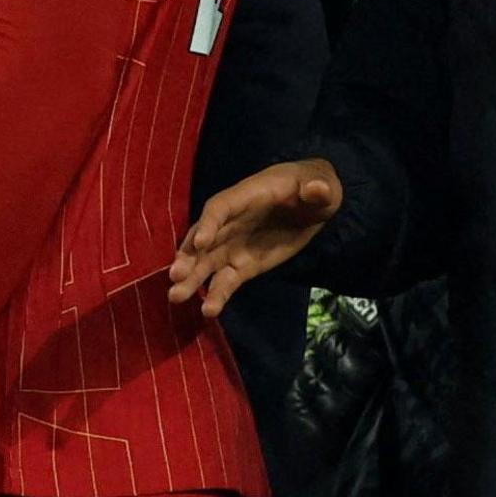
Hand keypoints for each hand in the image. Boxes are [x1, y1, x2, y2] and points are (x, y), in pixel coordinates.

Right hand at [169, 158, 344, 317]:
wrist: (311, 203)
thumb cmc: (312, 187)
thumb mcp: (320, 185)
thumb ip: (317, 190)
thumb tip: (316, 190)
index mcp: (245, 197)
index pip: (219, 209)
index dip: (209, 225)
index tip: (200, 244)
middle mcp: (231, 222)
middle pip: (203, 239)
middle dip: (188, 256)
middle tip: (175, 276)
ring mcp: (234, 246)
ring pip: (207, 262)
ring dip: (192, 279)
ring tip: (176, 297)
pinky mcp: (244, 265)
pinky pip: (226, 280)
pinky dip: (217, 294)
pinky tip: (208, 311)